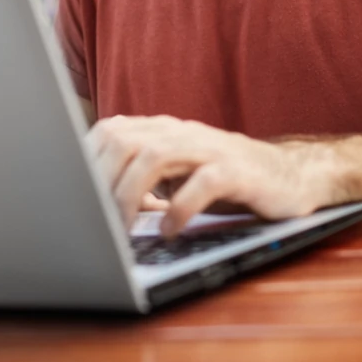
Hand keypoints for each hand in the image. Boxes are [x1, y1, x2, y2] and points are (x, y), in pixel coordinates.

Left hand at [87, 115, 324, 236]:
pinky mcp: (237, 170)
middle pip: (125, 140)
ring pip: (156, 155)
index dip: (85, 163)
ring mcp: (209, 148)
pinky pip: (203, 182)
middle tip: (94, 222)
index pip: (109, 132)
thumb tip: (92, 203)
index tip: (71, 198)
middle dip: (101, 182)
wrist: (289, 175)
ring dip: (131, 194)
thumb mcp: (177, 175)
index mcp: (163, 130)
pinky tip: (170, 230)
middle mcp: (182, 132)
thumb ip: (140, 178)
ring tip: (123, 230)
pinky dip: (179, 208)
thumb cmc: (225, 179)